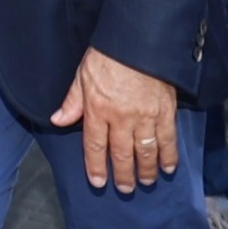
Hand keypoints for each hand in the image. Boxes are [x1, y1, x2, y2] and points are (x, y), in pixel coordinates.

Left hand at [51, 46, 178, 191]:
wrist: (140, 40)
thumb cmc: (109, 55)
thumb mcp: (83, 75)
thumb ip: (72, 101)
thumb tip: (58, 120)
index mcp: (98, 110)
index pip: (95, 146)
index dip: (96, 167)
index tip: (98, 182)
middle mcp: (121, 118)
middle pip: (122, 154)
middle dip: (123, 175)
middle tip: (124, 188)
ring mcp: (146, 116)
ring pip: (145, 152)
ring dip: (146, 170)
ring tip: (145, 181)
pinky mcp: (165, 111)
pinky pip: (168, 139)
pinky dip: (169, 156)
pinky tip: (168, 167)